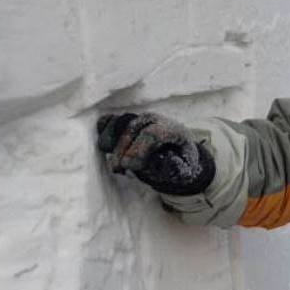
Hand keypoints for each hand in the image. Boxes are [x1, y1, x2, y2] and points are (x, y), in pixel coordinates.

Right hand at [95, 112, 215, 195]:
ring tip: (111, 160)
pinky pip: (112, 120)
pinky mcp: (128, 121)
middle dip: (122, 149)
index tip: (129, 167)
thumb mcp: (185, 170)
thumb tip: (167, 159)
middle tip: (117, 169)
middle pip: (133, 127)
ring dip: (111, 140)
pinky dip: (104, 130)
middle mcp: (156, 120)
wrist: (177, 153)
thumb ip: (177, 167)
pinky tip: (105, 147)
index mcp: (173, 130)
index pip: (152, 133)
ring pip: (121, 121)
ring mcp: (140, 118)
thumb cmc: (180, 163)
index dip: (138, 149)